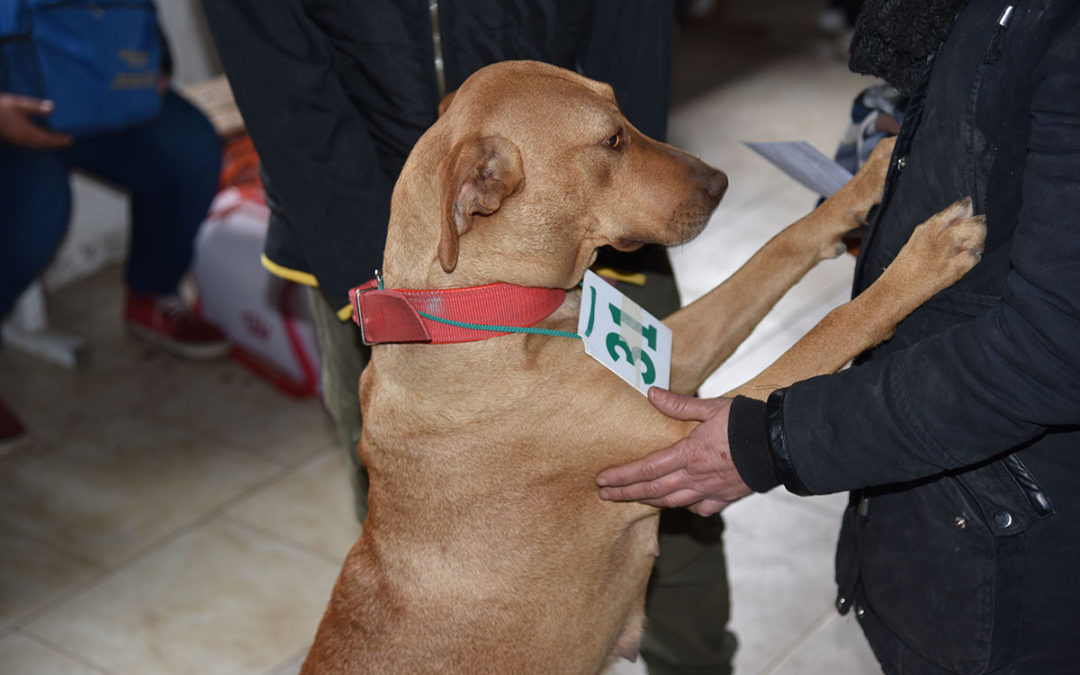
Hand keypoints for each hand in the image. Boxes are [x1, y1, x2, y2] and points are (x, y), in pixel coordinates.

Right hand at [0, 94, 71, 148]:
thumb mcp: (17, 104)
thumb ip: (34, 107)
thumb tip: (52, 108)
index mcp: (28, 132)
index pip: (48, 138)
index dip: (59, 140)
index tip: (70, 140)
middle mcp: (24, 139)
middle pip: (44, 144)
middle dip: (55, 144)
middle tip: (66, 143)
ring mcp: (17, 141)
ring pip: (36, 145)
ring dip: (47, 144)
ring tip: (56, 142)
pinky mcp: (12, 139)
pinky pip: (29, 143)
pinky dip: (38, 143)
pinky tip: (38, 139)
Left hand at [596, 388, 751, 516]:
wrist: (782, 445)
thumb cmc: (747, 422)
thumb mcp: (712, 407)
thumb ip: (679, 405)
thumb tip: (651, 393)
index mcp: (689, 454)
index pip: (646, 470)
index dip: (622, 477)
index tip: (602, 480)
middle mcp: (696, 477)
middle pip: (653, 491)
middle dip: (626, 494)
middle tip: (605, 495)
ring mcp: (711, 491)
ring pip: (673, 502)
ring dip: (649, 502)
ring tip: (632, 499)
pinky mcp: (726, 498)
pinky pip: (700, 508)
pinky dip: (685, 507)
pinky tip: (679, 503)